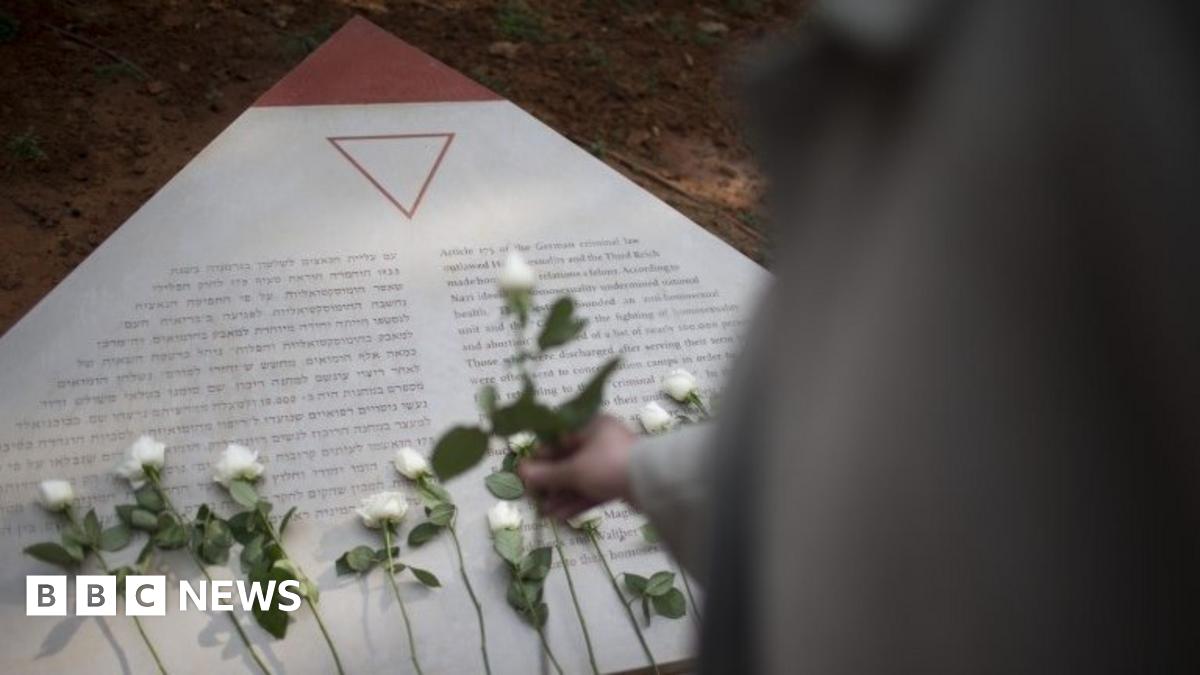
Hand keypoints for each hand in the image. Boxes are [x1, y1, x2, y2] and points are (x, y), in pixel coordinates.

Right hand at [517, 414, 637, 520]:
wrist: (652, 484)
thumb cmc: (607, 465)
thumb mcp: (574, 470)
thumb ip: (547, 474)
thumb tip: (519, 472)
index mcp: (591, 426)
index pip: (559, 439)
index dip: (541, 457)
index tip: (526, 474)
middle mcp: (602, 441)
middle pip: (569, 461)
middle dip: (551, 483)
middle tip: (534, 498)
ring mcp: (611, 463)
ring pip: (581, 479)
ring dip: (562, 495)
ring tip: (545, 513)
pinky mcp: (619, 482)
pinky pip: (593, 490)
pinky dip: (577, 501)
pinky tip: (560, 517)